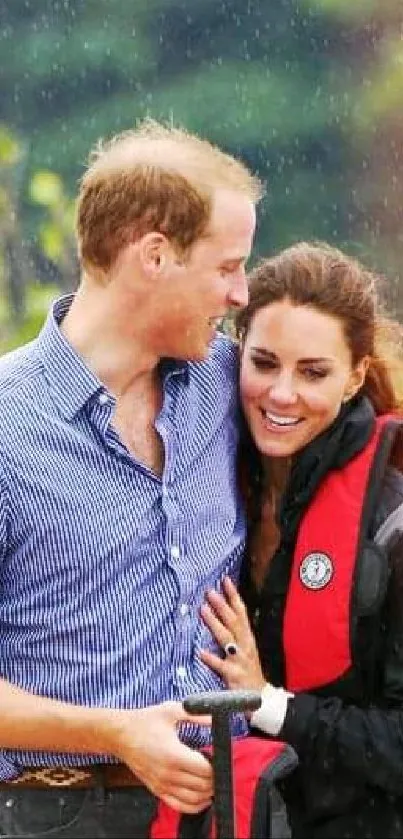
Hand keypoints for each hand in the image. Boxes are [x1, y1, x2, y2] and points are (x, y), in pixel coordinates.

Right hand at [108, 701, 212, 813]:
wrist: (120, 734)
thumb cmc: (145, 721)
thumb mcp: (172, 711)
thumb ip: (196, 714)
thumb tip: (215, 717)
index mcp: (174, 754)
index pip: (205, 770)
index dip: (217, 765)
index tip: (219, 756)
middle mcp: (168, 774)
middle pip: (202, 786)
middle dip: (215, 779)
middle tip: (218, 767)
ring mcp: (162, 784)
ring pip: (193, 799)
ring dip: (208, 794)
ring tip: (213, 781)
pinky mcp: (157, 790)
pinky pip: (180, 806)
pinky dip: (194, 806)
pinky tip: (202, 798)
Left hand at [199, 576, 265, 691]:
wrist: (259, 698)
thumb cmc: (248, 670)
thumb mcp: (245, 648)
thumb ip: (235, 632)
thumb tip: (222, 611)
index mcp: (247, 638)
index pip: (241, 612)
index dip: (233, 596)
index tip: (225, 580)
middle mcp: (245, 645)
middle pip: (233, 622)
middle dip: (222, 605)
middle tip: (209, 591)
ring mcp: (240, 659)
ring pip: (227, 638)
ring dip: (215, 623)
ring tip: (203, 610)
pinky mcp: (234, 675)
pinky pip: (221, 665)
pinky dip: (212, 658)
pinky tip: (201, 652)